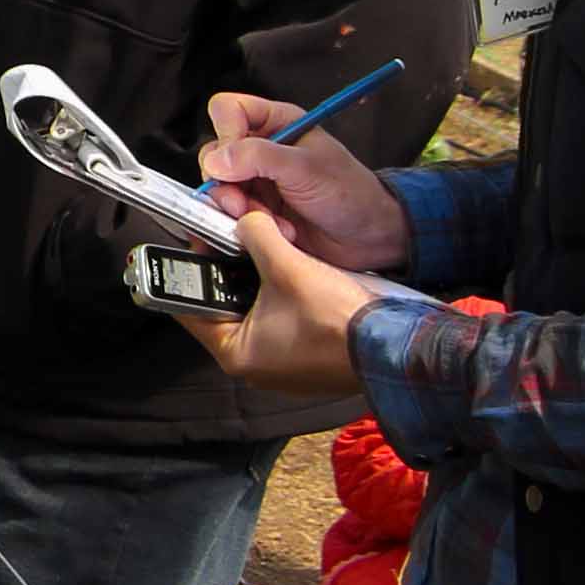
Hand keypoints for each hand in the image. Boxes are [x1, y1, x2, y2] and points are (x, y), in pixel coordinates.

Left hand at [187, 205, 377, 398]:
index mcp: (236, 353)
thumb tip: (246, 219)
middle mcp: (254, 365)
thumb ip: (257, 236)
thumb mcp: (287, 267)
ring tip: (267, 253)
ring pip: (256, 311)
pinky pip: (282, 321)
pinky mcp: (304, 357)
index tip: (199, 243)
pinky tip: (295, 275)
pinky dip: (283, 297)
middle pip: (226, 306)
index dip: (194, 269)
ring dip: (261, 282)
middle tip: (234, 240)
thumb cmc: (338, 322)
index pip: (191, 308)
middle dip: (231, 271)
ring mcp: (281, 364)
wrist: (393, 346)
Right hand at [199, 91, 415, 269]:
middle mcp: (263, 149)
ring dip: (241, 209)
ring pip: (220, 189)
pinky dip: (249, 226)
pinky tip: (276, 229)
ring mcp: (258, 180)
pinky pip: (232, 214)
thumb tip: (217, 159)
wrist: (368, 237)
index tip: (233, 161)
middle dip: (228, 183)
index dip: (225, 133)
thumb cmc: (351, 193)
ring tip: (270, 220)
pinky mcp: (257, 209)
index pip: (229, 111)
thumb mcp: (306, 168)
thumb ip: (259, 157)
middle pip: (215, 154)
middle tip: (246, 201)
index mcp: (277, 123)